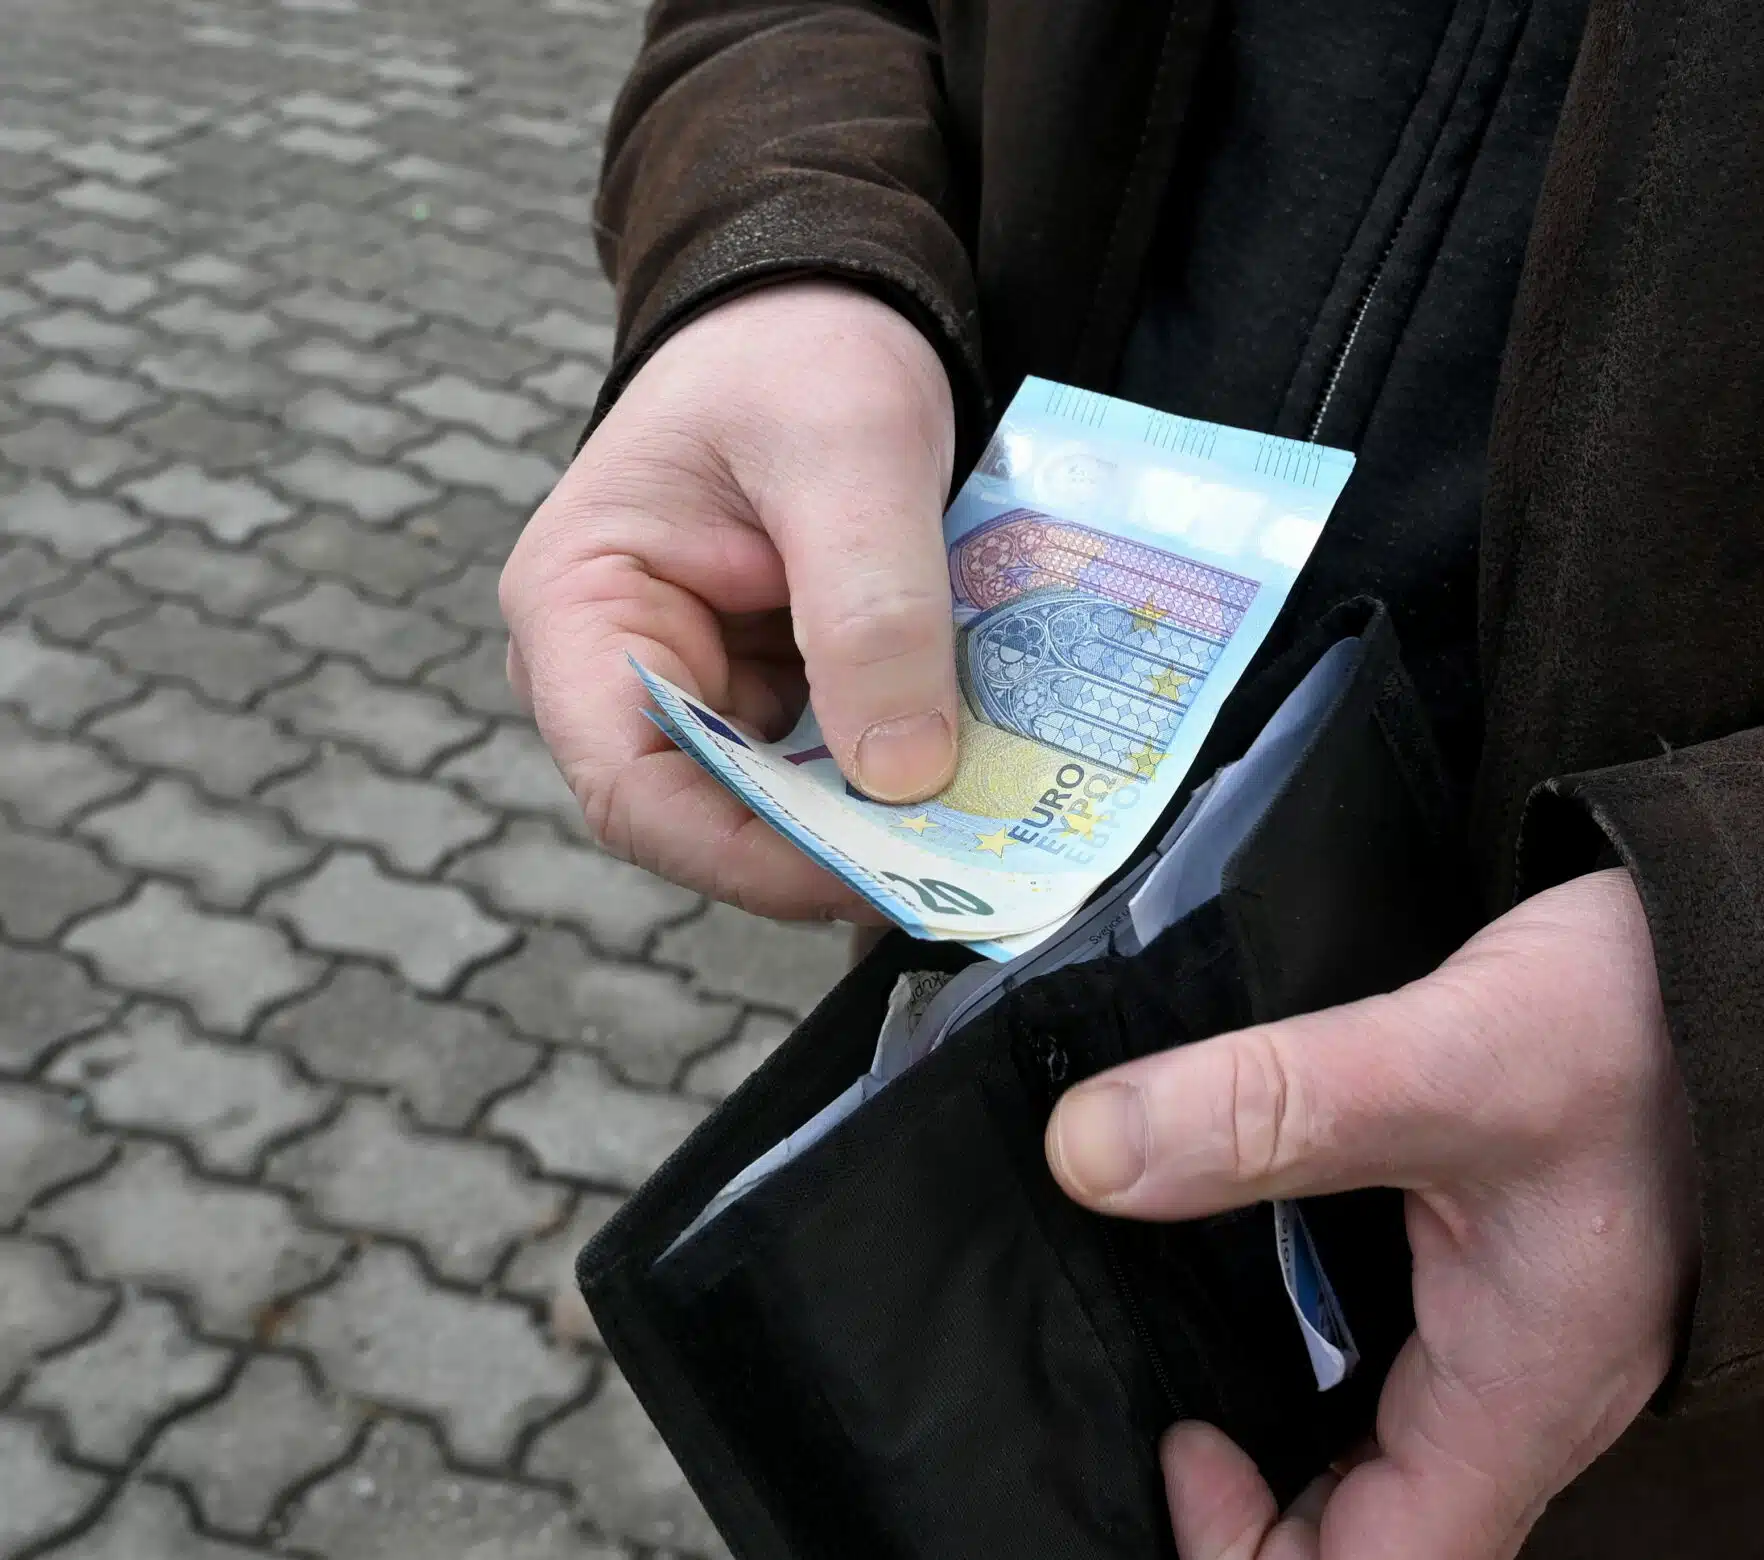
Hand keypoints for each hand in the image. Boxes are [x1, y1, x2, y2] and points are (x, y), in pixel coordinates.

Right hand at [500, 281, 959, 919]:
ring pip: (788, 800)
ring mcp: (704, 682)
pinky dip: (906, 772)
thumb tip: (904, 776)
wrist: (828, 298)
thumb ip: (870, 609)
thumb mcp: (850, 457)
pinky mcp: (780, 683)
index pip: (634, 790)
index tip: (874, 873)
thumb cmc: (801, 350)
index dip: (748, 856)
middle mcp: (620, 667)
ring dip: (884, 820)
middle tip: (968, 872)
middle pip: (715, 813)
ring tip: (995, 834)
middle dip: (838, 847)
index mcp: (579, 609)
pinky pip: (839, 759)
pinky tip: (986, 781)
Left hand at [1044, 869, 1696, 1559]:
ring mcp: (1533, 1334)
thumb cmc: (1654, 1023)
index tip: (1182, 1441)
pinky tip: (1273, 1250)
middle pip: (1376, 1533)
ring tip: (1197, 1339)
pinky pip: (1416, 1359)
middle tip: (1171, 1405)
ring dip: (1292, 1430)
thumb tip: (1090, 1151)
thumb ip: (1269, 1105)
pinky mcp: (1528, 1265)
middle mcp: (1528, 1393)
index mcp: (1516, 1399)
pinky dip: (1329, 1344)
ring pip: (1393, 1450)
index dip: (1251, 1557)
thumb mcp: (1445, 1058)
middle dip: (1258, 1510)